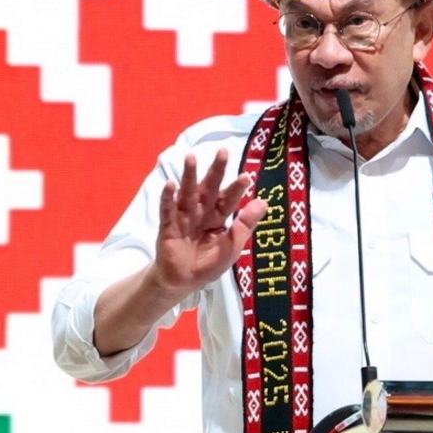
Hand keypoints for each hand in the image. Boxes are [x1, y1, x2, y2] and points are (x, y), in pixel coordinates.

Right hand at [150, 148, 267, 297]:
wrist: (184, 281)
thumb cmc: (210, 263)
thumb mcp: (232, 246)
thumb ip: (245, 225)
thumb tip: (264, 202)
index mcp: (219, 216)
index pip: (230, 199)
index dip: (237, 188)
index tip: (247, 176)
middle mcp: (202, 212)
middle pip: (210, 188)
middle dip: (216, 170)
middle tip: (223, 151)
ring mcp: (185, 217)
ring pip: (188, 193)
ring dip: (189, 175)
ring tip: (191, 157)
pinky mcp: (169, 226)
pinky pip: (168, 210)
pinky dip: (168, 198)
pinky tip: (171, 184)